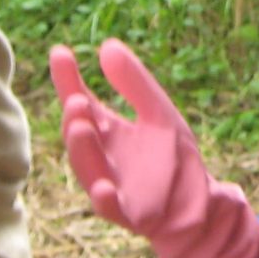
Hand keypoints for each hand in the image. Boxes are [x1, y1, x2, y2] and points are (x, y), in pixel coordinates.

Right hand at [49, 39, 258, 257]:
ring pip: (89, 171)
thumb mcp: (159, 112)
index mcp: (107, 133)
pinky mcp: (131, 213)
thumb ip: (134, 83)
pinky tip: (102, 189)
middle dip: (76, 119)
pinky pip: (112, 209)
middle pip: (80, 137)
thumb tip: (107, 45)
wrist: (198, 204)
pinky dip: (105, 201)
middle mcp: (102, 159)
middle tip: (76, 99)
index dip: (68, 80)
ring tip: (81, 125)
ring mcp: (113, 187)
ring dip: (82, 151)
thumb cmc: (173, 159)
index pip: (80, 103)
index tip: (60, 51)